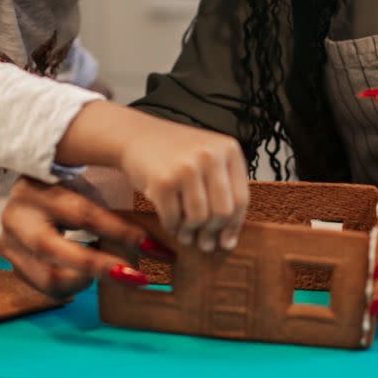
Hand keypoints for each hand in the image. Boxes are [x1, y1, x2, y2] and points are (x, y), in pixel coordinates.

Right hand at [0, 174, 157, 297]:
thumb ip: (108, 201)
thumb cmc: (65, 185)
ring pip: (48, 278)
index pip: (81, 214)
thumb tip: (152, 232)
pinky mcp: (13, 265)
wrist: (26, 191)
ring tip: (110, 271)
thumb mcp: (82, 182)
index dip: (119, 232)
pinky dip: (72, 287)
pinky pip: (45, 288)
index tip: (153, 247)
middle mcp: (16, 216)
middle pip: (54, 250)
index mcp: (36, 188)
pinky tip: (88, 278)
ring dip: (86, 280)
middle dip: (99, 266)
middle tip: (137, 278)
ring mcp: (9, 243)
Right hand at [117, 118, 249, 251]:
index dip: (234, 226)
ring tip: (184, 233)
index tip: (226, 242)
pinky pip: (174, 219)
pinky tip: (170, 223)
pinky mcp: (163, 181)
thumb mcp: (207, 160)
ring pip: (199, 219)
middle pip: (223, 212)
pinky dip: (172, 227)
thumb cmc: (175, 153)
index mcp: (228, 149)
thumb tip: (228, 242)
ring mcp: (186, 167)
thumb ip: (223, 191)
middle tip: (203, 242)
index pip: (241, 199)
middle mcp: (210, 155)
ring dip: (190, 232)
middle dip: (212, 232)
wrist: (136, 136)